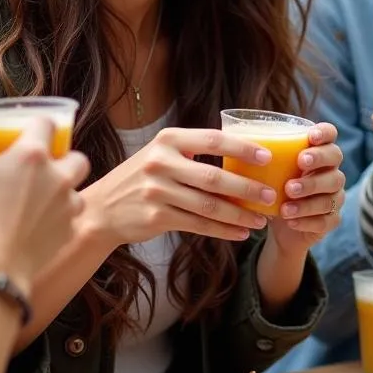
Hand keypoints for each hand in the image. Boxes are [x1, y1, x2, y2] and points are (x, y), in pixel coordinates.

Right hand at [0, 118, 89, 290]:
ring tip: (45, 198)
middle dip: (66, 159)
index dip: (40, 124)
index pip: (47, 124)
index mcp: (33, 154)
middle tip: (46, 168)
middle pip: (77, 157)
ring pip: (78, 188)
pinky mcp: (70, 227)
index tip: (31, 131)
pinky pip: (71, 216)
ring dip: (65, 190)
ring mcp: (68, 202)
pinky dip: (60, 217)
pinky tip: (42, 224)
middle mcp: (58, 174)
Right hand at [80, 128, 282, 249]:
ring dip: (240, 214)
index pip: (213, 139)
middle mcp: (161, 163)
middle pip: (215, 176)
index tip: (267, 156)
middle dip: (248, 188)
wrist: (101, 210)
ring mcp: (157, 191)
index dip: (242, 147)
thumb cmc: (141, 178)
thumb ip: (192, 152)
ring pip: (209, 205)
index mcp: (167, 140)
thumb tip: (242, 157)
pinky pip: (198, 225)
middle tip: (271, 195)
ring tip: (261, 219)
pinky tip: (240, 233)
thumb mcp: (161, 154)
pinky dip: (223, 230)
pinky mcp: (156, 218)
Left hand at [266, 122, 344, 255]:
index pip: (330, 134)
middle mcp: (331, 170)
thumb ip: (257, 156)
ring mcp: (335, 195)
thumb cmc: (274, 189)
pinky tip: (291, 221)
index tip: (310, 136)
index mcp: (317, 152)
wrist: (282, 227)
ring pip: (331, 193)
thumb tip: (232, 138)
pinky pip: (327, 219)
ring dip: (308, 199)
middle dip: (318, 159)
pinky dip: (308, 221)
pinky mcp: (332, 219)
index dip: (324, 132)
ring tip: (285, 206)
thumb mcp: (265, 172)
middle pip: (335, 158)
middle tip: (299, 164)